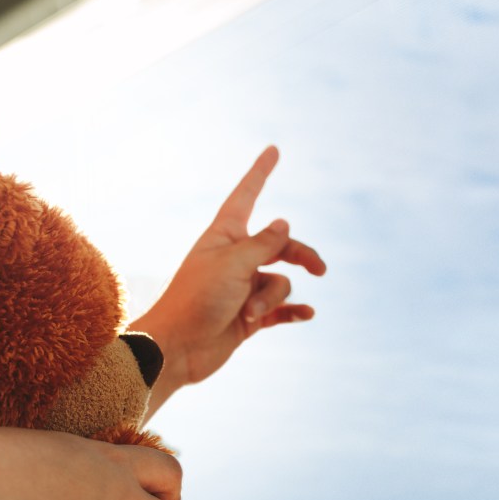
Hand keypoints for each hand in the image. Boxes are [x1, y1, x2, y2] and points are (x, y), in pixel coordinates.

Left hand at [131, 147, 325, 416]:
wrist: (177, 349)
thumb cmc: (197, 300)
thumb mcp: (234, 264)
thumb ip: (264, 243)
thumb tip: (284, 223)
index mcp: (224, 236)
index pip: (247, 196)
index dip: (260, 173)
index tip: (273, 150)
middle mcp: (235, 258)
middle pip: (281, 246)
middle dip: (301, 256)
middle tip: (321, 269)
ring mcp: (243, 288)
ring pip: (280, 282)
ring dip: (271, 298)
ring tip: (250, 313)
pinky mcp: (249, 316)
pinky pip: (280, 309)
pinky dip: (293, 311)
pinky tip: (307, 315)